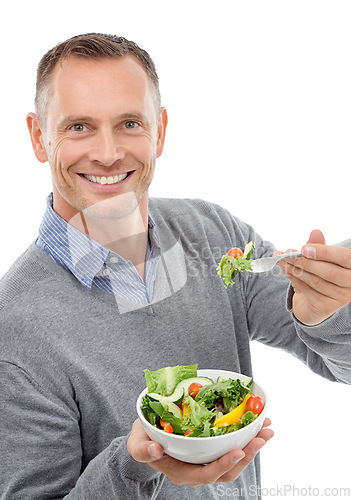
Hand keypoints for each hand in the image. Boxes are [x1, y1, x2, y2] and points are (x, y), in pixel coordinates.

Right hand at [127, 418, 272, 485]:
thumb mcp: (136, 443)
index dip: (223, 465)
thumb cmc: (142, 441)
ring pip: (234, 460)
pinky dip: (247, 437)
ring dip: (252, 446)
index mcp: (182, 472)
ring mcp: (207, 460)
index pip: (206, 474)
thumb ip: (141, 449)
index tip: (238, 451)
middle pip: (228, 470)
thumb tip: (155, 450)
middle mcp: (198, 469)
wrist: (147, 439)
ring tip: (266, 430)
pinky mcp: (213, 448)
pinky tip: (257, 424)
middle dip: (247, 454)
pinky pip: (233, 447)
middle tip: (262, 437)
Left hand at [276, 229, 350, 324]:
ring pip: (316, 281)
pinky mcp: (327, 307)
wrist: (313, 303)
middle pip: (329, 271)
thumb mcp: (319, 259)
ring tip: (283, 260)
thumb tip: (315, 232)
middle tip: (288, 254)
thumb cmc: (320, 275)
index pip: (344, 257)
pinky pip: (308, 290)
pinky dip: (294, 279)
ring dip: (296, 269)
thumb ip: (318, 246)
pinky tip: (286, 271)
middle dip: (306, 262)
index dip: (324, 252)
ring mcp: (340, 297)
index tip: (304, 248)